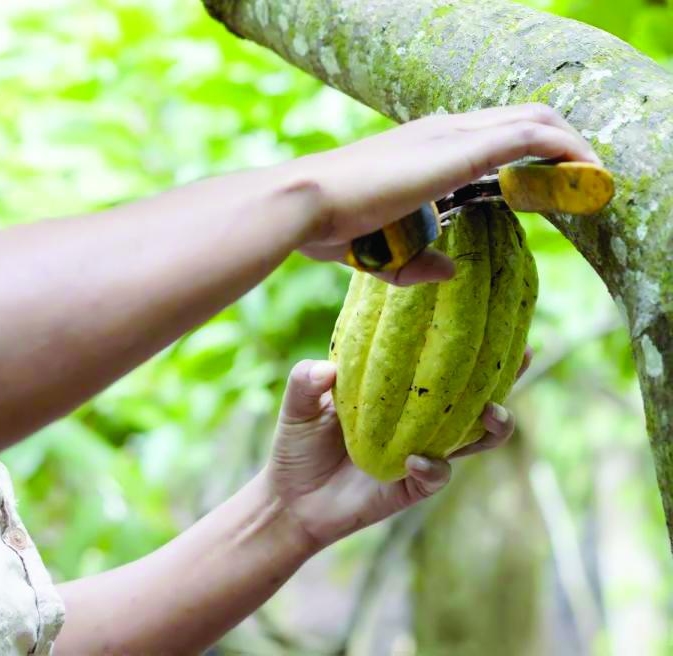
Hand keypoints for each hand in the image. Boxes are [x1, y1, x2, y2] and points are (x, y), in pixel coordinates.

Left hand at [264, 347, 530, 552]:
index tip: (491, 314)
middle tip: (522, 354)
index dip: (466, 342)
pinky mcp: (413, 486)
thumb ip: (305, 380)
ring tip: (491, 411)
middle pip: (476, 396)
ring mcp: (422, 453)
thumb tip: (327, 368)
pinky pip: (438, 475)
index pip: (438, 363)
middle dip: (505, 376)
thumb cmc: (299, 444)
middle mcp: (420, 421)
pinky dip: (433, 466)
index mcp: (399, 392)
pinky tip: (417, 459)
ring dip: (491, 424)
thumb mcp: (297, 404)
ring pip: (475, 439)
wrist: (291, 499)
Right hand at [292, 103, 600, 286]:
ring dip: (571, 145)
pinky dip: (566, 151)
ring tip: (594, 179)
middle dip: (561, 144)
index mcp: (420, 145)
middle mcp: (440, 128)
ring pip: (536, 118)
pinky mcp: (461, 149)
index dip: (526, 153)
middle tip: (583, 181)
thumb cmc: (324, 225)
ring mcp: (451, 132)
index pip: (488, 133)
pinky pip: (531, 137)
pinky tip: (586, 175)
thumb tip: (448, 271)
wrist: (302, 202)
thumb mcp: (379, 250)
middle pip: (522, 116)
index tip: (549, 185)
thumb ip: (416, 262)